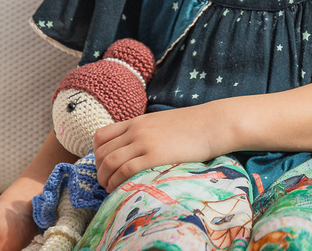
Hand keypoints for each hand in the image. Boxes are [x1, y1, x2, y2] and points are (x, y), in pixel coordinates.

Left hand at [95, 105, 222, 190]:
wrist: (214, 124)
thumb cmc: (194, 126)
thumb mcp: (163, 122)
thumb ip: (147, 131)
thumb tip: (138, 148)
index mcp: (138, 121)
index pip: (101, 136)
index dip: (97, 154)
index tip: (106, 165)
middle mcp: (137, 130)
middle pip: (102, 153)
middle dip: (99, 171)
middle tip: (107, 181)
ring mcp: (145, 143)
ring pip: (109, 163)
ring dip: (105, 179)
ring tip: (112, 188)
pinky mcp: (154, 156)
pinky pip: (124, 171)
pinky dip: (117, 182)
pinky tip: (121, 189)